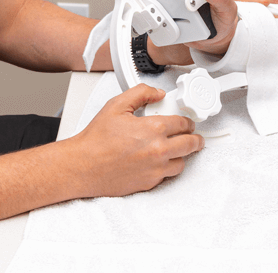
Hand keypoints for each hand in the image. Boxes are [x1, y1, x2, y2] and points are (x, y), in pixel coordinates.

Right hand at [73, 84, 203, 196]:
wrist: (82, 166)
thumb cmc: (96, 139)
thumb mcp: (117, 105)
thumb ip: (141, 93)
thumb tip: (158, 93)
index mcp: (154, 129)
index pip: (184, 124)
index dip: (188, 121)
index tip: (187, 122)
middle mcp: (158, 150)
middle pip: (191, 145)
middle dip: (195, 139)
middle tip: (194, 137)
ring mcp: (155, 169)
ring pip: (182, 163)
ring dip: (181, 155)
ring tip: (176, 150)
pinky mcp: (149, 184)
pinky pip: (168, 176)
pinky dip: (167, 169)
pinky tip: (160, 161)